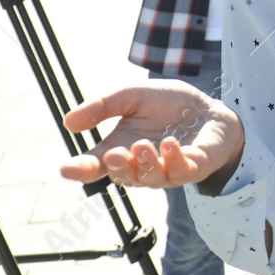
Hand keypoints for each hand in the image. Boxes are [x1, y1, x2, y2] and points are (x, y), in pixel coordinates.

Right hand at [61, 82, 244, 192]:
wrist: (208, 107)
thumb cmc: (167, 104)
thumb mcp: (132, 96)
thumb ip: (104, 106)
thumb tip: (68, 122)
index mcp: (120, 149)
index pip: (95, 165)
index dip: (80, 170)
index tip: (66, 169)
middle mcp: (140, 165)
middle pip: (122, 176)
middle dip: (118, 167)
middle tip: (114, 154)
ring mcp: (167, 170)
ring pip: (151, 178)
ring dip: (144, 164)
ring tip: (142, 145)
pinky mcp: (192, 168)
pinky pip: (181, 172)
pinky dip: (174, 160)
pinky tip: (169, 144)